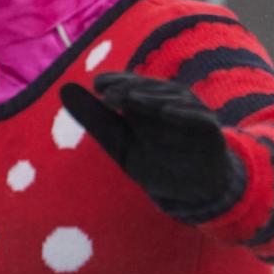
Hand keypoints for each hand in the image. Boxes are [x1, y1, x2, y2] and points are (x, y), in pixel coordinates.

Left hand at [59, 73, 234, 219]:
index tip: (98, 85)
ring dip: (151, 97)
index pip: (129, 84)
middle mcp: (169, 101)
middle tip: (110, 95)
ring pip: (172, 98)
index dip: (115, 82)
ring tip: (132, 99)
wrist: (192, 191)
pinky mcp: (210, 129)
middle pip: (149, 88)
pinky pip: (199, 117)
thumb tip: (64, 88)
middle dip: (129, 89)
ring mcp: (190, 113)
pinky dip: (185, 113)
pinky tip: (167, 112)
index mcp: (146, 101)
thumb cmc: (156, 162)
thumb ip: (96, 119)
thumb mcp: (120, 143)